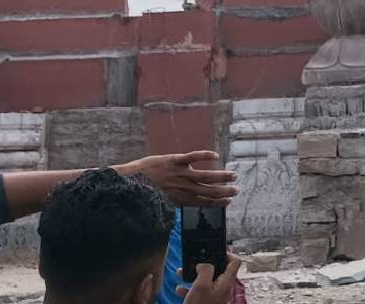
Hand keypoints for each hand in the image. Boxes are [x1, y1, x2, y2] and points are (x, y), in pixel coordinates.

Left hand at [117, 151, 236, 207]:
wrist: (128, 183)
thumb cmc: (142, 194)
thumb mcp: (159, 203)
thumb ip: (173, 204)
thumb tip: (180, 210)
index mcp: (180, 199)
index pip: (204, 202)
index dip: (218, 202)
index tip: (228, 201)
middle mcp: (183, 188)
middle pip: (209, 191)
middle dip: (225, 191)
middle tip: (236, 190)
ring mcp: (180, 174)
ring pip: (206, 176)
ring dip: (221, 176)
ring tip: (233, 175)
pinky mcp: (175, 161)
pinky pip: (193, 157)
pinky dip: (205, 156)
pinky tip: (215, 155)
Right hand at [179, 256, 241, 303]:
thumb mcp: (201, 285)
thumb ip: (205, 269)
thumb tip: (204, 263)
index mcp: (226, 282)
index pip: (235, 262)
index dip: (227, 253)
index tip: (215, 250)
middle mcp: (222, 289)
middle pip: (218, 270)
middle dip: (204, 264)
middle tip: (194, 262)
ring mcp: (214, 296)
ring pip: (206, 280)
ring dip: (194, 275)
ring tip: (182, 273)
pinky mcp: (206, 302)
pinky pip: (199, 291)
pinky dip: (190, 288)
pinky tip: (180, 288)